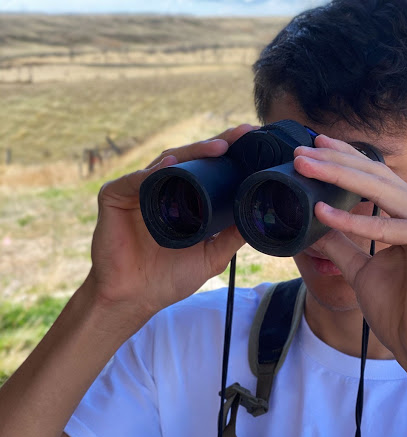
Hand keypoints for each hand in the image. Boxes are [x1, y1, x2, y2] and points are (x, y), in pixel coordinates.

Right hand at [86, 125, 255, 323]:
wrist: (134, 299)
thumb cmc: (169, 278)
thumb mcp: (211, 256)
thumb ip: (231, 238)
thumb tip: (257, 217)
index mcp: (182, 198)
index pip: (206, 169)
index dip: (227, 156)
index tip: (252, 142)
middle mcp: (161, 188)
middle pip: (189, 159)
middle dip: (216, 145)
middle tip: (241, 134)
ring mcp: (137, 190)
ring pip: (165, 162)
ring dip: (192, 152)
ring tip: (219, 147)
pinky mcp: (114, 197)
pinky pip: (133, 181)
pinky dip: (151, 173)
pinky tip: (170, 165)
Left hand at [294, 134, 406, 373]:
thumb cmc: (399, 310)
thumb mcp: (361, 269)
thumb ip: (343, 243)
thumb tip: (315, 223)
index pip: (376, 178)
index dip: (346, 158)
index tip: (315, 145)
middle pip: (377, 177)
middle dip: (335, 160)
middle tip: (301, 150)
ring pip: (383, 191)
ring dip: (339, 176)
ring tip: (305, 166)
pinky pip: (390, 228)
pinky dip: (354, 221)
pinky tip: (322, 211)